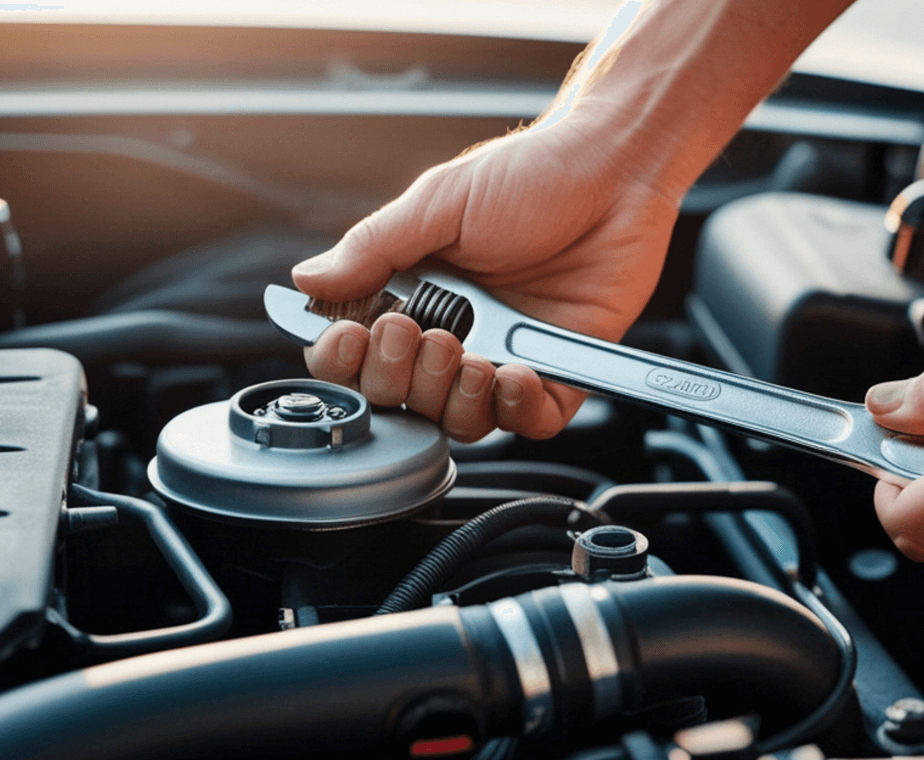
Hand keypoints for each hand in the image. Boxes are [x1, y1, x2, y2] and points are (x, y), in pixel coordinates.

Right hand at [292, 120, 678, 441]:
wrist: (615, 172)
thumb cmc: (536, 175)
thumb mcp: (440, 202)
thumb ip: (374, 248)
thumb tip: (308, 279)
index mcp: (416, 292)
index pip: (360, 351)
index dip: (346, 359)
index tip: (351, 339)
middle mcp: (457, 332)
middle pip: (402, 397)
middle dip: (402, 378)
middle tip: (425, 335)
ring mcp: (506, 355)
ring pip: (460, 421)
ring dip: (454, 400)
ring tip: (471, 359)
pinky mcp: (559, 372)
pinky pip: (529, 422)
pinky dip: (515, 411)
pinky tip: (515, 374)